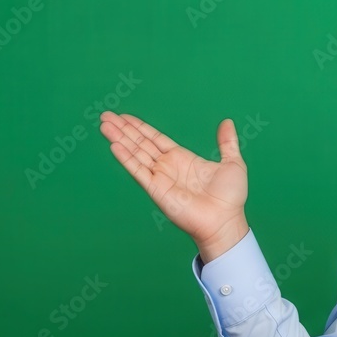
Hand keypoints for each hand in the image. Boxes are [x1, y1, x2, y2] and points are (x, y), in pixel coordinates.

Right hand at [99, 111, 248, 262]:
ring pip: (135, 153)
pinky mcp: (156, 190)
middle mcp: (167, 167)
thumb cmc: (230, 197)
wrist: (226, 220)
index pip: (155, 138)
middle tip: (106, 116)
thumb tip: (227, 122)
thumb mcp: (232, 162)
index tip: (124, 117)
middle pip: (140, 143)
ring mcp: (160, 178)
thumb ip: (227, 142)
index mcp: (182, 158)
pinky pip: (138, 170)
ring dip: (119, 138)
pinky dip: (125, 158)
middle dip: (123, 129)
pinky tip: (114, 145)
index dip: (140, 127)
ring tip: (104, 125)